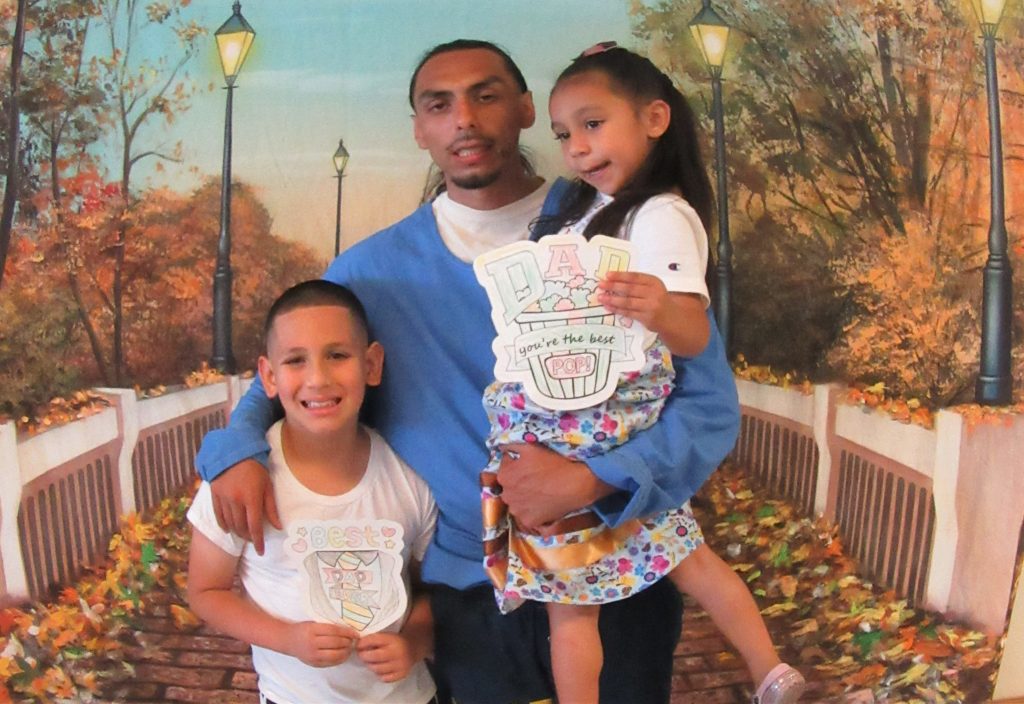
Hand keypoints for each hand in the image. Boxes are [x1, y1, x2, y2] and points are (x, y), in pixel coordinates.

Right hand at [210, 458, 281, 554]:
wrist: (233, 451)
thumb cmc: (255, 467)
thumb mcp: (267, 485)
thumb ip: (271, 506)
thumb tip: (278, 526)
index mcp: (251, 498)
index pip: (255, 526)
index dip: (258, 541)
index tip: (261, 551)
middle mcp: (235, 501)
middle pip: (241, 527)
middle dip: (248, 537)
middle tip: (254, 540)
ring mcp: (223, 498)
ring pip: (230, 523)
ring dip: (237, 532)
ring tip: (244, 535)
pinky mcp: (214, 495)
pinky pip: (218, 515)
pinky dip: (224, 525)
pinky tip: (229, 529)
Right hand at [284, 621, 359, 667]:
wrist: (288, 640)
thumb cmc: (303, 629)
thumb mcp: (313, 623)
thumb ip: (327, 626)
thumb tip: (348, 629)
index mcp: (312, 630)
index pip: (334, 631)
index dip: (347, 632)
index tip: (355, 633)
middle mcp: (312, 643)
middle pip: (336, 643)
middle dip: (348, 642)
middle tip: (354, 640)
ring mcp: (312, 655)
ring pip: (335, 655)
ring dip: (346, 651)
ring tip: (351, 647)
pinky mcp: (313, 663)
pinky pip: (330, 663)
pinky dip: (340, 659)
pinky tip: (344, 655)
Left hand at [356, 632, 419, 682]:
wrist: (413, 648)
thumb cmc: (395, 642)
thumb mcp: (386, 636)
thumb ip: (373, 639)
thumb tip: (357, 644)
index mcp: (392, 639)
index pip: (373, 640)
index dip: (362, 643)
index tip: (358, 645)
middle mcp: (397, 651)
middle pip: (373, 657)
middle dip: (364, 656)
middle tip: (362, 655)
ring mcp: (400, 664)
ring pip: (377, 669)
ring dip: (371, 665)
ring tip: (372, 661)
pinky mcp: (401, 674)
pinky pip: (384, 678)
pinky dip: (380, 674)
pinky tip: (381, 668)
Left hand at [496, 443, 613, 530]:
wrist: (575, 484)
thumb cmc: (553, 463)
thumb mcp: (529, 447)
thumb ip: (510, 445)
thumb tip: (501, 447)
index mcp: (504, 476)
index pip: (506, 468)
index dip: (518, 465)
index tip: (530, 465)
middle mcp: (506, 495)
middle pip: (510, 487)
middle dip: (519, 483)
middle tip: (537, 479)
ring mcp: (517, 511)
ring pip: (517, 502)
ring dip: (524, 498)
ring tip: (541, 492)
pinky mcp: (529, 522)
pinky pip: (527, 515)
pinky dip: (533, 511)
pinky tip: (544, 503)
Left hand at [599, 271, 708, 356]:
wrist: (671, 317)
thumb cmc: (658, 299)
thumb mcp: (652, 287)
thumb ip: (637, 283)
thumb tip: (613, 279)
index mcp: (654, 282)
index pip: (635, 277)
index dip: (620, 275)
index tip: (607, 275)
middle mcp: (654, 293)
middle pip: (630, 289)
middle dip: (613, 286)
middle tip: (601, 285)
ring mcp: (650, 307)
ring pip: (628, 302)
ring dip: (612, 299)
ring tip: (601, 297)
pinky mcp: (647, 318)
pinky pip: (628, 313)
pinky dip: (617, 309)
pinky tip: (608, 306)